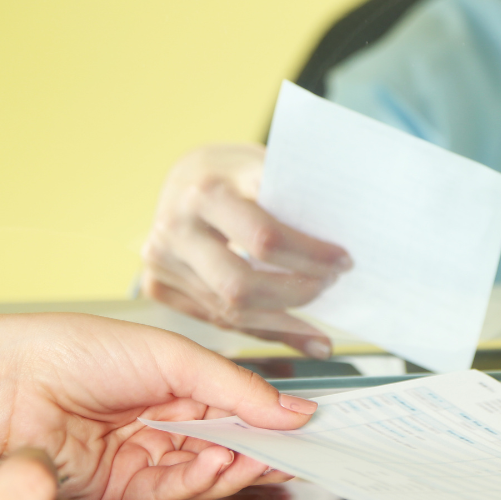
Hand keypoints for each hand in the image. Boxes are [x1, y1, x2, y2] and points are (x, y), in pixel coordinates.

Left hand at [0, 313, 318, 499]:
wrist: (2, 387)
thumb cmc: (69, 351)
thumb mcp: (170, 355)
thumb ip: (234, 387)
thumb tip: (290, 408)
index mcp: (168, 381)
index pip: (233, 405)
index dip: (269, 415)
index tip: (305, 423)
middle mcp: (156, 421)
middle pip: (225, 442)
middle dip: (262, 446)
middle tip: (298, 448)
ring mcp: (140, 456)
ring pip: (207, 470)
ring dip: (239, 464)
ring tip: (264, 454)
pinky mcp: (122, 490)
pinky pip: (176, 491)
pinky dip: (206, 479)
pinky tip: (225, 463)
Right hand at [140, 142, 352, 358]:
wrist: (186, 176)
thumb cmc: (236, 173)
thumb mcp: (265, 168)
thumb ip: (294, 204)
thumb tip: (339, 255)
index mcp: (206, 191)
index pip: (265, 239)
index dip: (310, 257)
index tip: (343, 262)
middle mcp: (176, 227)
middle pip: (241, 286)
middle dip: (296, 293)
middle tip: (329, 285)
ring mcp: (162, 260)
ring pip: (230, 312)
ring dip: (284, 319)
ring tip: (318, 315)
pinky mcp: (158, 284)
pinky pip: (218, 320)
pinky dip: (263, 330)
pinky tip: (296, 330)